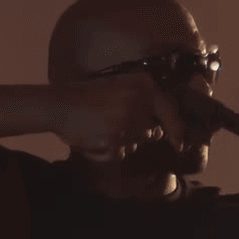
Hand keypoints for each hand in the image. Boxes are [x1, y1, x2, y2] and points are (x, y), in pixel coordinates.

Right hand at [56, 73, 187, 161]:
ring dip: (123, 140)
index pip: (170, 111)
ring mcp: (128, 122)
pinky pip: (122, 153)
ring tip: (101, 126)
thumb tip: (161, 129)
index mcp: (143, 85)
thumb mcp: (120, 88)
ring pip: (136, 143)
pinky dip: (110, 150)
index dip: (177, 131)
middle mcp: (140, 101)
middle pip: (151, 131)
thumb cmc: (87, 96)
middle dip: (137, 132)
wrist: (58, 105)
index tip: (180, 145)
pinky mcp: (115, 141)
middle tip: (113, 122)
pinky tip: (96, 136)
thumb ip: (143, 103)